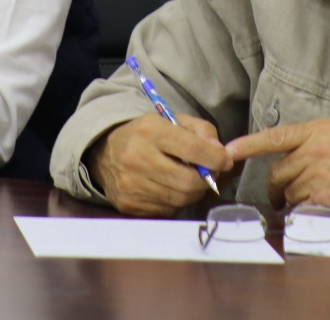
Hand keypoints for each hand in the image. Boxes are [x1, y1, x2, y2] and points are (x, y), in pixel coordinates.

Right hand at [88, 113, 232, 216]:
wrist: (104, 152)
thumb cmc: (146, 135)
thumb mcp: (172, 120)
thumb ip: (202, 131)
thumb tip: (222, 154)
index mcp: (149, 131)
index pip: (191, 149)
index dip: (215, 158)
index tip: (225, 160)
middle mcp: (137, 158)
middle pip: (187, 181)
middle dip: (206, 180)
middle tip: (209, 173)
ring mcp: (131, 185)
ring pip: (179, 199)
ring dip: (192, 192)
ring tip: (189, 179)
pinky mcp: (129, 204)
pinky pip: (166, 210)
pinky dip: (175, 201)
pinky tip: (170, 188)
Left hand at [225, 119, 329, 221]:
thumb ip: (305, 141)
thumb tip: (278, 154)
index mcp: (314, 132)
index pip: (275, 137)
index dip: (249, 145)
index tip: (228, 151)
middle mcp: (313, 151)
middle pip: (277, 173)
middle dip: (278, 185)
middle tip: (285, 191)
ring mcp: (317, 176)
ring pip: (287, 193)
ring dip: (295, 197)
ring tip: (318, 192)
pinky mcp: (323, 198)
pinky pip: (299, 207)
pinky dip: (305, 210)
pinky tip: (321, 204)